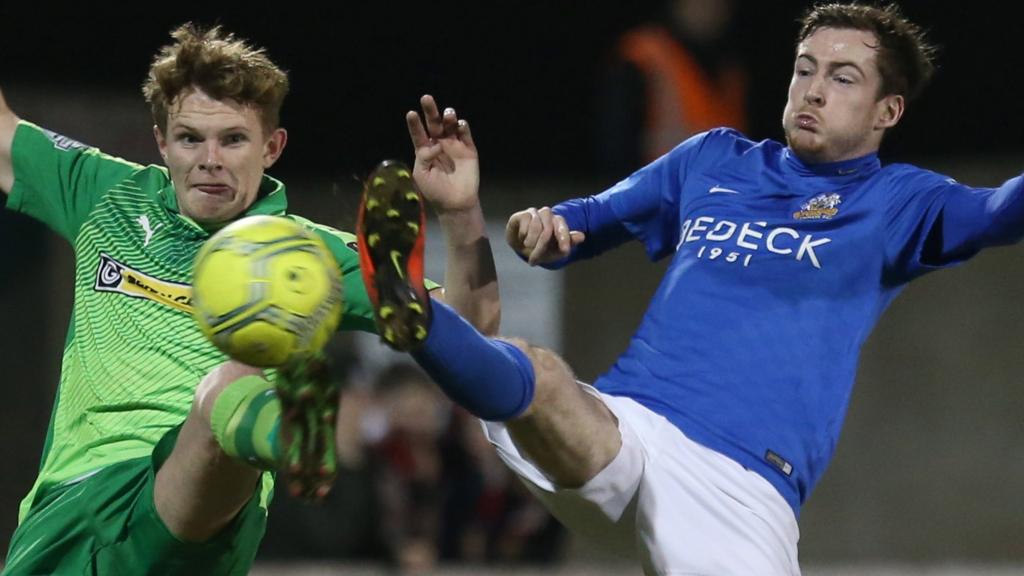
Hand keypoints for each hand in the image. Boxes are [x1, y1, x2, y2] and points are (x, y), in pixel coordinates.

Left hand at [406, 94, 479, 213]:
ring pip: (450, 126)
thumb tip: (436, 144)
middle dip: (430, 110)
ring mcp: (454, 145)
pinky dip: (463, 127)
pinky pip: (465, 135)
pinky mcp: (468, 149)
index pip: (418, 133)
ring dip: (448, 117)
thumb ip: (424, 156)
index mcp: (425, 150)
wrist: (455, 203)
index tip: (411, 113)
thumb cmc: (435, 190)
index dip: (415, 124)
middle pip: (434, 123)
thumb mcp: (421, 174)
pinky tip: (460, 125)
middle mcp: (439, 144)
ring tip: (448, 114)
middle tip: (426, 98)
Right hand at [505, 207, 584, 264]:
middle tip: (534, 261)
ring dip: (531, 242)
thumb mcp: (553, 252)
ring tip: (528, 247)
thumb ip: (566, 246)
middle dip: (541, 247)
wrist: (519, 246)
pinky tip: (522, 237)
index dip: (564, 238)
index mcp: (558, 222)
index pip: (562, 227)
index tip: (565, 250)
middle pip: (548, 229)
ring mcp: (535, 213)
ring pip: (536, 226)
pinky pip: (525, 224)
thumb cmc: (539, 249)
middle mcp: (548, 215)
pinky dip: (523, 235)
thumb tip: (582, 236)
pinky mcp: (522, 214)